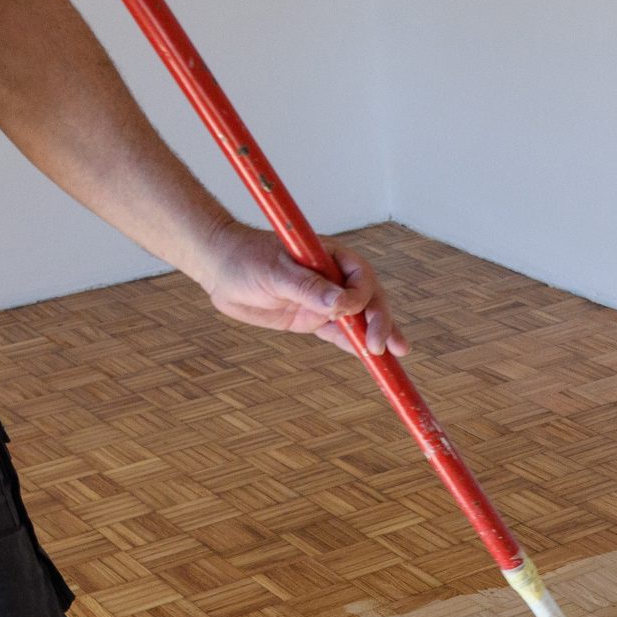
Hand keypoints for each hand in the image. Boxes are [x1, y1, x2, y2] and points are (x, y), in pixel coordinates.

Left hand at [190, 224, 408, 357]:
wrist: (220, 270)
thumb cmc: (245, 260)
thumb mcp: (275, 272)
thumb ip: (308, 287)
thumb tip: (340, 303)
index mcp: (329, 257)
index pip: (359, 276)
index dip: (362, 296)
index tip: (348, 312)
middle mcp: (332, 278)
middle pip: (368, 300)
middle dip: (380, 321)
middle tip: (385, 347)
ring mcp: (323, 300)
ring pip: (359, 319)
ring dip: (378, 335)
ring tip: (397, 354)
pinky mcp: (311, 318)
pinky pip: (339, 334)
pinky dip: (355, 345)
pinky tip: (372, 358)